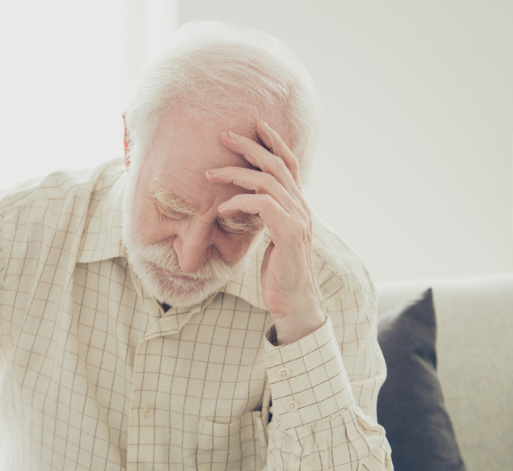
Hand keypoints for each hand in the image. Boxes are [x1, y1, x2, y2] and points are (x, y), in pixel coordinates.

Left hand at [206, 121, 325, 343]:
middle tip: (225, 135)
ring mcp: (298, 219)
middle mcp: (302, 208)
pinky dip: (239, 201)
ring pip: (267, 181)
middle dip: (250, 146)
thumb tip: (246, 201)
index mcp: (298, 206)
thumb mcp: (272, 238)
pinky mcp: (289, 233)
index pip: (289, 164)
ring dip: (236, 173)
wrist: (295, 303)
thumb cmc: (279, 273)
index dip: (274, 142)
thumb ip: (266, 217)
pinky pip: (263, 205)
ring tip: (211, 173)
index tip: (256, 126)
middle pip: (277, 164)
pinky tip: (221, 208)